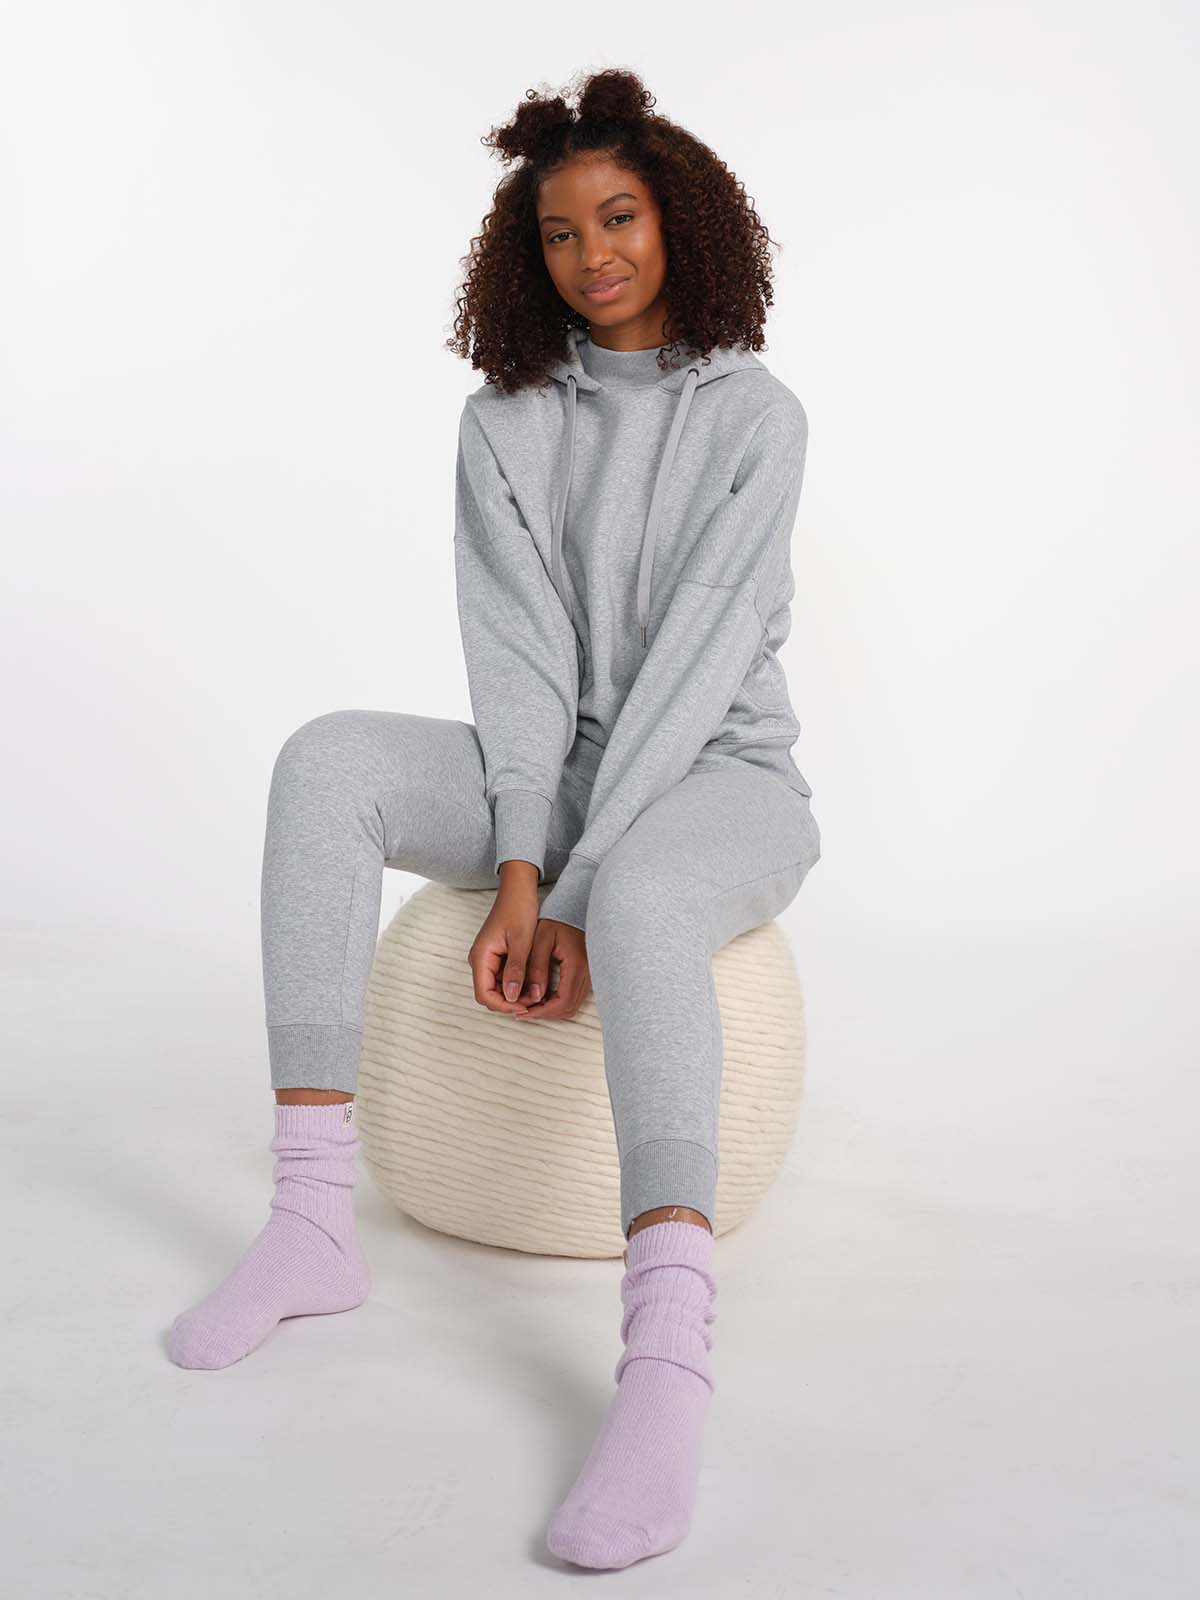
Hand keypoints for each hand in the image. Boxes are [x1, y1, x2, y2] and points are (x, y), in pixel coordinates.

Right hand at [466, 867, 543, 1015]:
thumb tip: (511, 997)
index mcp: (481, 956)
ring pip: (497, 988)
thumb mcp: (522, 940)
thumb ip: (516, 969)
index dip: (503, 1006)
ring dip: (515, 994)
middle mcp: (480, 960)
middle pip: (489, 994)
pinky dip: (517, 984)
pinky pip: (503, 978)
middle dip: (510, 1002)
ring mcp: (487, 959)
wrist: (519, 889)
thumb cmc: (519, 908)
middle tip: (534, 1001)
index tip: (525, 1006)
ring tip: (536, 993)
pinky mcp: (496, 956)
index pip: (484, 994)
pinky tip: (533, 983)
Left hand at [510, 918, 590, 1022]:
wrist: (575, 907)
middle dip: (546, 1013)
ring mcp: (591, 974)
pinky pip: (575, 995)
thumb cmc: (558, 919)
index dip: (542, 1012)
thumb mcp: (541, 940)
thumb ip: (537, 967)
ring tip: (530, 1003)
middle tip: (524, 1011)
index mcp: (577, 965)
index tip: (524, 1011)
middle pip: (569, 1008)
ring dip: (552, 1009)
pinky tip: (542, 995)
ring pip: (573, 1004)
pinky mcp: (588, 973)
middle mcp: (588, 973)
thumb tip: (534, 995)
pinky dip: (559, 1001)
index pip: (562, 1002)